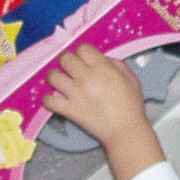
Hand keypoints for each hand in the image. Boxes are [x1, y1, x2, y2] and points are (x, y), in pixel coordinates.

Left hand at [44, 47, 165, 179]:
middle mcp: (87, 78)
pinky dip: (48, 99)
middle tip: (69, 68)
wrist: (125, 131)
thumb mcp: (130, 78)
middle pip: (65, 58)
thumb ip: (116, 64)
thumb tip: (101, 58)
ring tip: (60, 82)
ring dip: (54, 77)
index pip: (83, 48)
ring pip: (53, 76)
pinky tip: (55, 100)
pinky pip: (49, 100)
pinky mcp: (69, 110)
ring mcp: (76, 94)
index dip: (82, 52)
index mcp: (103, 69)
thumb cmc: (130, 106)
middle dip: (66, 60)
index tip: (83, 59)